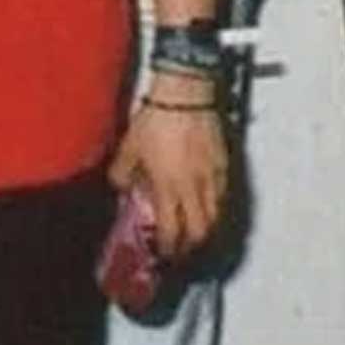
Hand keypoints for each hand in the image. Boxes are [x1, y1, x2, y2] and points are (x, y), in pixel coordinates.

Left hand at [108, 72, 227, 257]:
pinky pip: (223, 194)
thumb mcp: (129, 145)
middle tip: (181, 248)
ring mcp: (213, 176)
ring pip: (216, 215)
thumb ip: (122, 171)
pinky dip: (216, 205)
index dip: (168, 248)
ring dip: (206, 228)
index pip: (172, 231)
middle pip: (200, 232)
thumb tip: (119, 185)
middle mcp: (194, 187)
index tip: (163, 252)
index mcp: (169, 187)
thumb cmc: (158, 117)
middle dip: (191, 246)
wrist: (185, 92)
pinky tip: (208, 201)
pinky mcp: (224, 162)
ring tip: (195, 229)